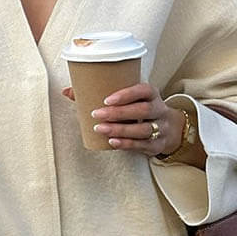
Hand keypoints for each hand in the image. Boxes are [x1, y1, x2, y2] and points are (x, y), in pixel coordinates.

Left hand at [62, 82, 184, 156]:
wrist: (168, 128)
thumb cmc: (140, 108)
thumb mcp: (129, 99)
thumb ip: (100, 93)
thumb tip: (67, 91)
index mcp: (151, 94)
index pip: (143, 90)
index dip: (126, 94)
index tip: (107, 99)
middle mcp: (158, 109)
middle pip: (143, 110)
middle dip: (119, 113)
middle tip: (96, 114)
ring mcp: (160, 128)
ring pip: (142, 129)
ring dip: (120, 129)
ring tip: (100, 129)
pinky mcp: (157, 144)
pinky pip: (142, 145)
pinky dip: (126, 144)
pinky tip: (112, 142)